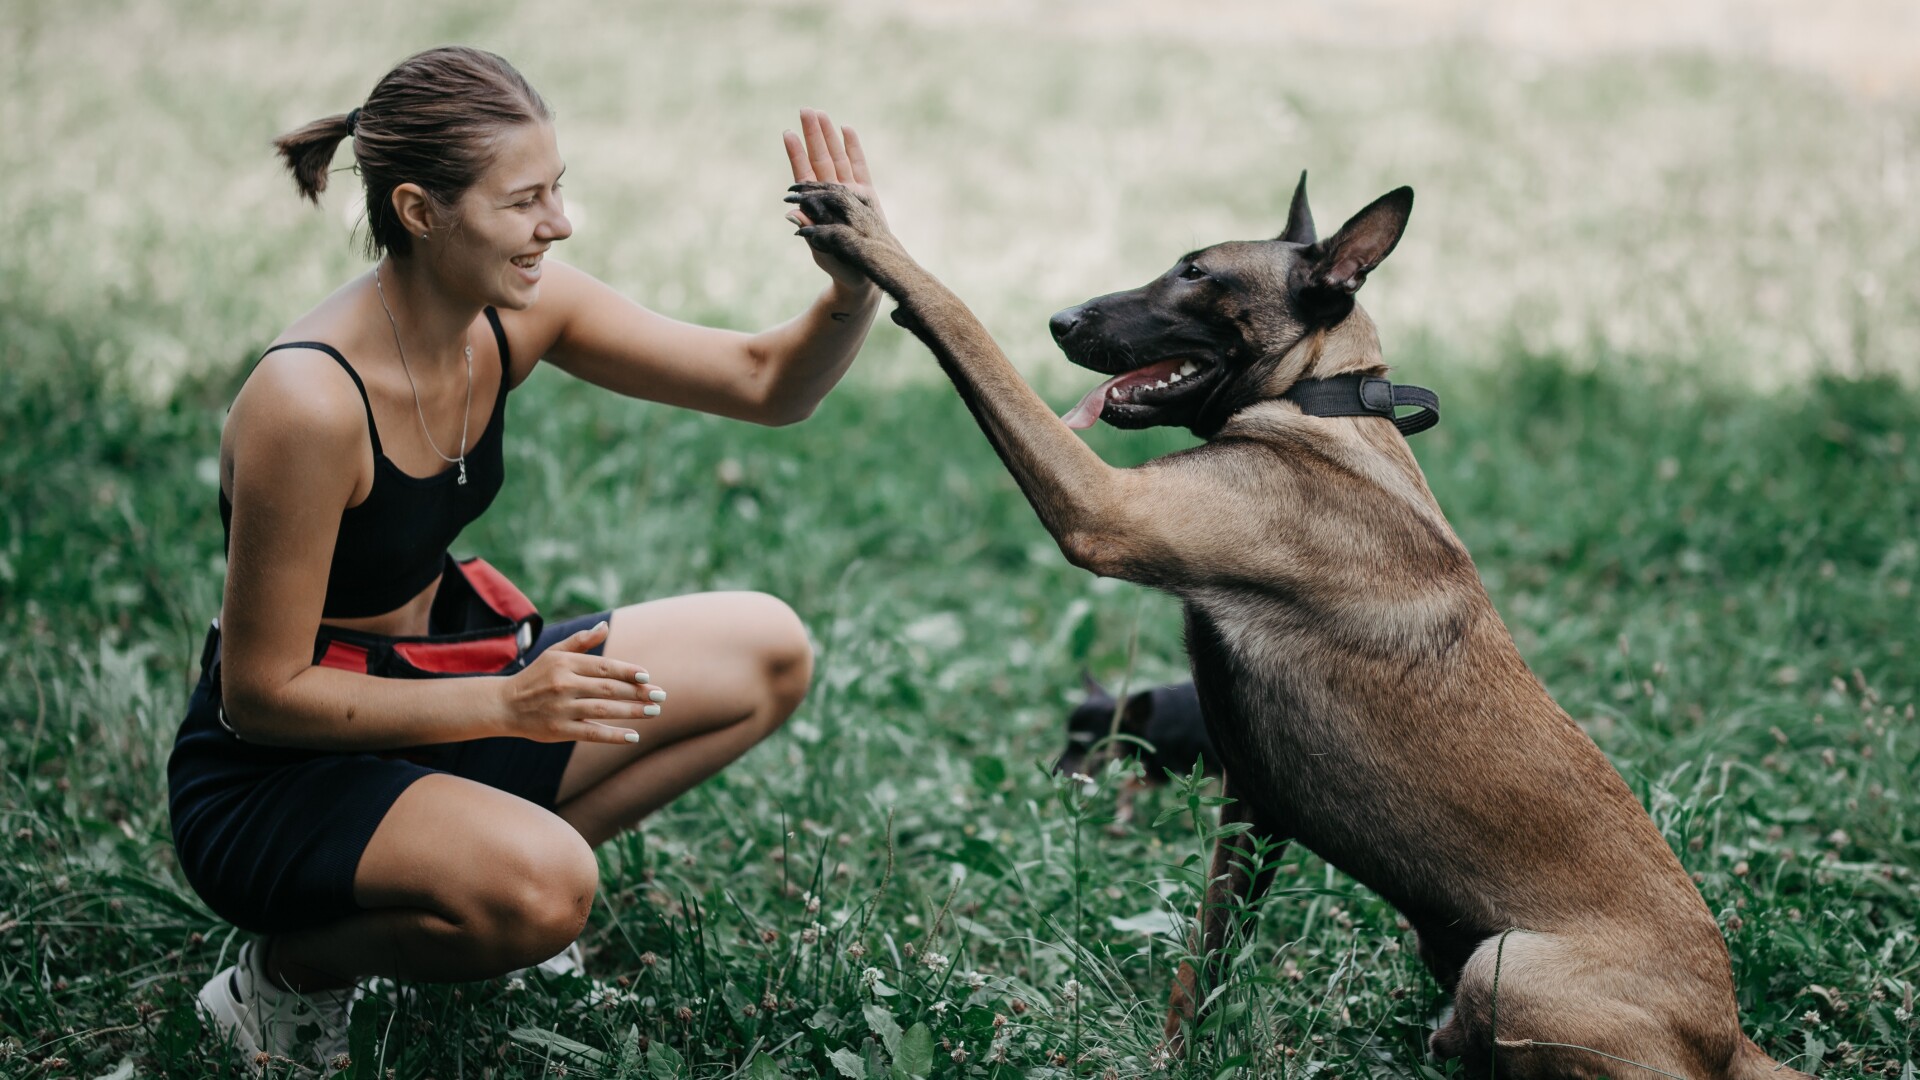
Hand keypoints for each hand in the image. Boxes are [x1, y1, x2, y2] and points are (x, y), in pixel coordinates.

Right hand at [494, 621, 665, 744]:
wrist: (503, 705)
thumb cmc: (535, 677)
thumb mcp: (553, 653)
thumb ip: (580, 641)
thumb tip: (605, 626)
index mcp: (565, 664)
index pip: (604, 667)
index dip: (627, 671)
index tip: (646, 676)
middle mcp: (564, 684)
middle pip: (608, 688)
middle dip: (637, 692)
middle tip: (660, 696)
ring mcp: (561, 708)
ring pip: (604, 709)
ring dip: (632, 711)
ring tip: (654, 712)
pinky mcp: (559, 730)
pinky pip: (592, 732)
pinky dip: (614, 735)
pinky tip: (633, 736)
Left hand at [782, 107, 882, 293]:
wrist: (863, 276)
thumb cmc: (838, 266)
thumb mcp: (822, 249)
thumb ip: (810, 232)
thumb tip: (792, 215)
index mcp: (818, 206)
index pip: (805, 174)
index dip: (796, 153)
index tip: (788, 133)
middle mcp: (832, 195)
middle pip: (821, 159)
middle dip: (813, 135)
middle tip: (805, 110)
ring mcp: (849, 193)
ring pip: (837, 158)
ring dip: (829, 136)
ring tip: (821, 114)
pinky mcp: (866, 196)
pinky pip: (859, 167)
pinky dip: (853, 148)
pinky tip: (846, 130)